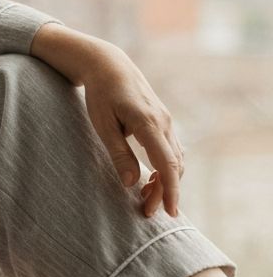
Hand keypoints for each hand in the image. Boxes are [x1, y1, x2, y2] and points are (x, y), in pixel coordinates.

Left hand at [81, 44, 185, 217]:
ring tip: (146, 197)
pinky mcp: (163, 120)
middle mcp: (163, 122)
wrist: (108, 65)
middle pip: (173, 165)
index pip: (167, 163)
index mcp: (148, 122)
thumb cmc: (100, 93)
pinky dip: (166, 167)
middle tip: (147, 211)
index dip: (171, 190)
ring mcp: (166, 120)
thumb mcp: (102, 124)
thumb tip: (132, 183)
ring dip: (166, 180)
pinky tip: (151, 177)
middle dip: (165, 191)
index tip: (170, 212)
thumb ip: (118, 153)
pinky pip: (171, 149)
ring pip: (175, 158)